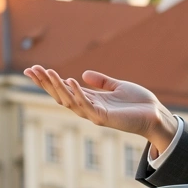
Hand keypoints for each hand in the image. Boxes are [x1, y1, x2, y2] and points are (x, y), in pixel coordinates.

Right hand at [22, 64, 176, 143]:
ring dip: (57, 87)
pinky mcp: (105, 118)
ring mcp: (95, 114)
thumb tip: (83, 73)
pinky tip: (71, 80)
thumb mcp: (117, 86)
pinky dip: (78, 93)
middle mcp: (89, 108)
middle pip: (60, 96)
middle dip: (46, 83)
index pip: (63, 90)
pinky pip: (87, 105)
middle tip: (31, 70)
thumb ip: (101, 82)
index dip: (48, 81)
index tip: (32, 69)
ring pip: (70, 101)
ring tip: (48, 72)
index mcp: (90, 100)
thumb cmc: (138, 103)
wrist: (156, 115)